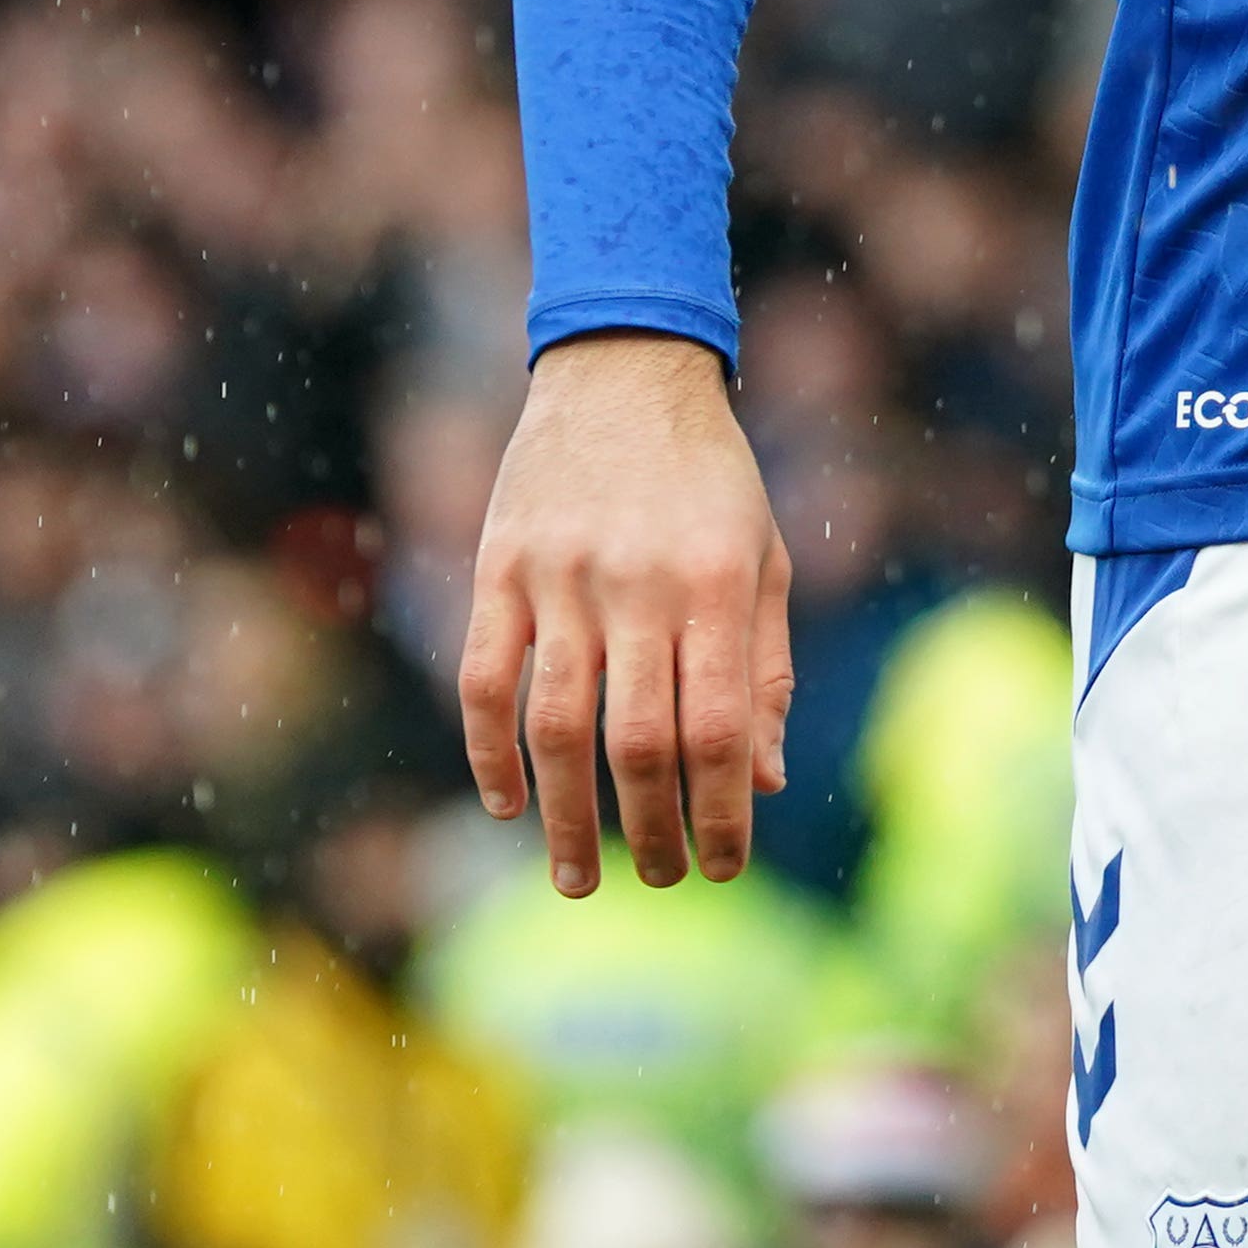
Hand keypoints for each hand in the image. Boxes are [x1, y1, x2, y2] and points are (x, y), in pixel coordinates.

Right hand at [456, 329, 795, 893]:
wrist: (623, 367)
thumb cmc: (710, 476)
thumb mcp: (763, 555)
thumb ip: (766, 667)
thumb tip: (763, 781)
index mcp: (714, 582)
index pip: (720, 728)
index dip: (722, 812)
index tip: (724, 866)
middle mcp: (636, 582)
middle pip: (638, 741)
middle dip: (651, 830)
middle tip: (657, 880)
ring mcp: (559, 576)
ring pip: (553, 725)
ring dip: (565, 816)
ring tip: (579, 876)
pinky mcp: (497, 567)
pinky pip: (482, 680)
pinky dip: (488, 752)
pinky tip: (505, 804)